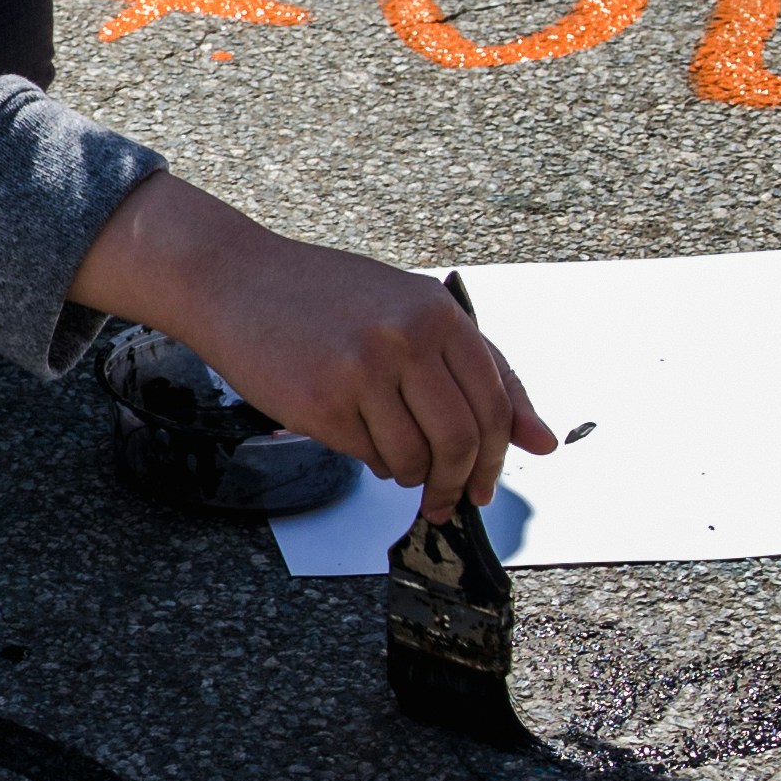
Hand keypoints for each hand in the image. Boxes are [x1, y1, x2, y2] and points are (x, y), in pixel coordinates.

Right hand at [68, 176, 554, 512]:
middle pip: (461, 437)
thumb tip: (545, 441)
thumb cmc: (323, 296)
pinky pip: (369, 456)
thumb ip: (482, 370)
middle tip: (448, 500)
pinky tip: (361, 441)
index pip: (495, 401)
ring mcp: (362, 371)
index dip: (497, 454)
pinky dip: (373, 462)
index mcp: (438, 312)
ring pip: (414, 457)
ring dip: (411, 476)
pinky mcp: (322, 402)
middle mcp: (406, 338)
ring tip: (396, 464)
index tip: (487, 481)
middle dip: (459, 481)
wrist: (235, 280)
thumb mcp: (412, 311)